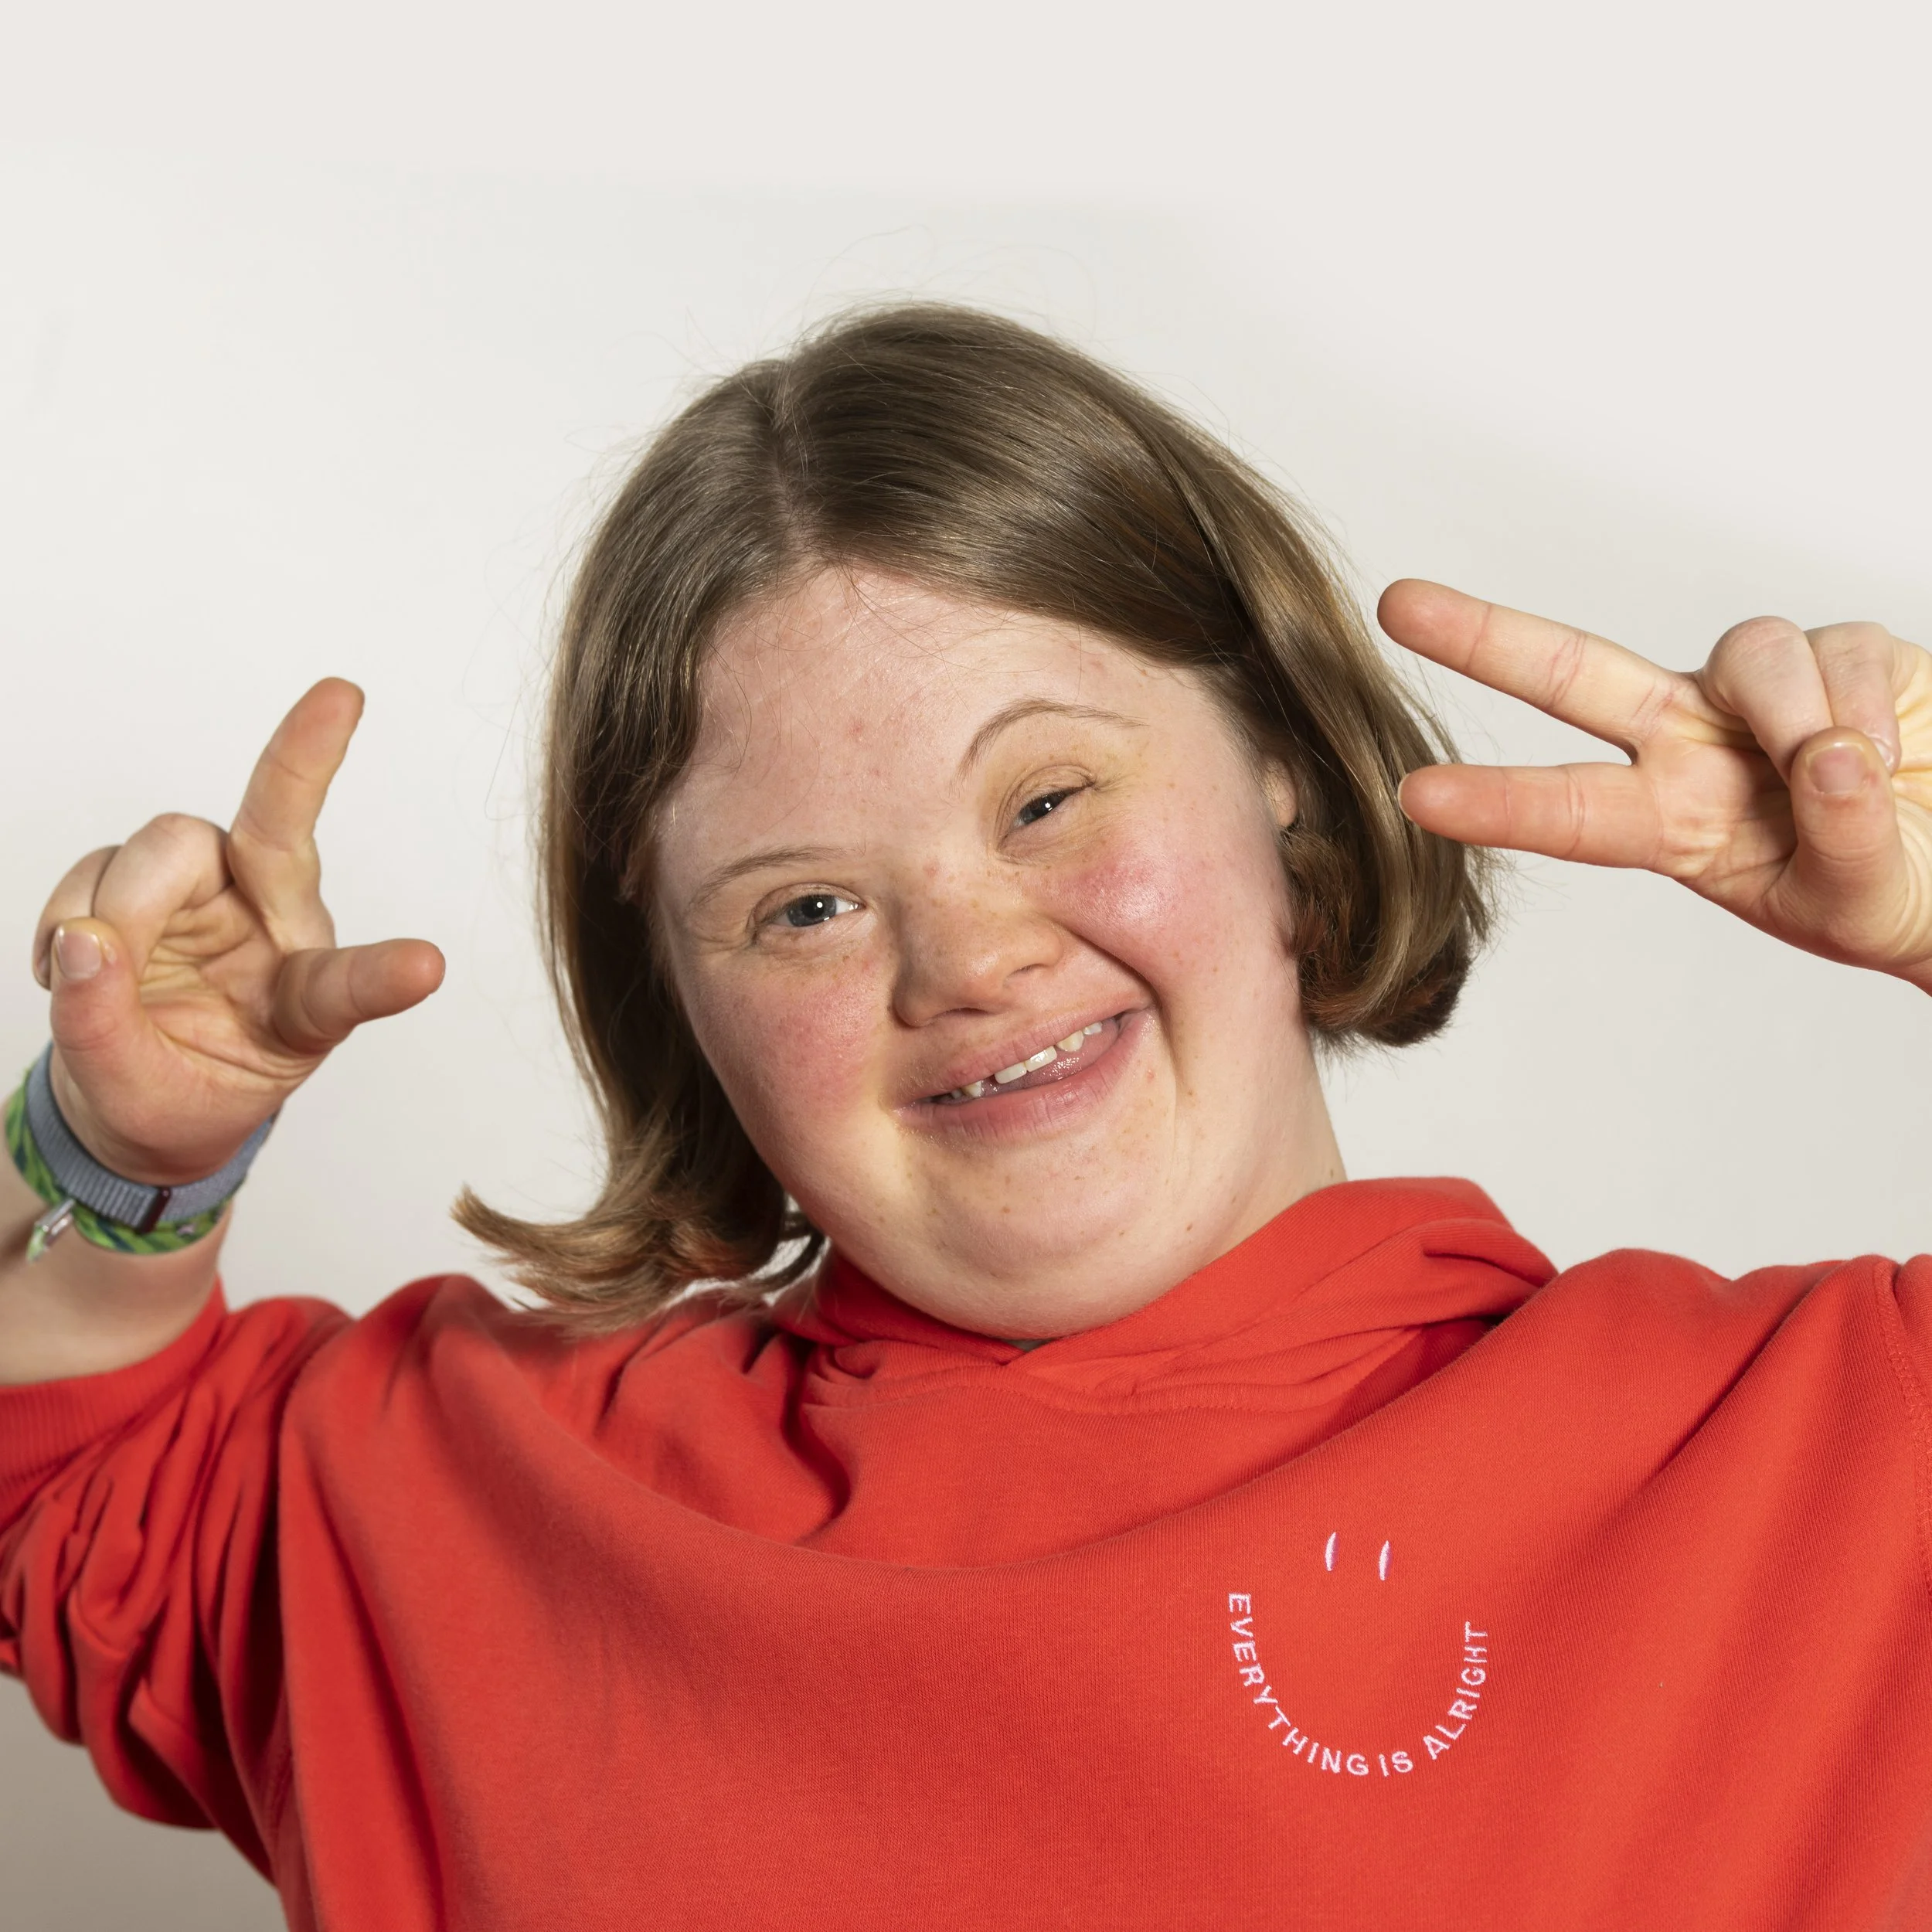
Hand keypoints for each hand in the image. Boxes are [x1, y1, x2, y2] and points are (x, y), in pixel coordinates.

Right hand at [30, 680, 444, 1184]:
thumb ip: (104, 1027)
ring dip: (114, 907)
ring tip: (93, 976)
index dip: (387, 976)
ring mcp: (215, 897)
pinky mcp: (152, 882)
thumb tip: (80, 939)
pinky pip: (102, 863)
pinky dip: (67, 911)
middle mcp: (276, 931)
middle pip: (278, 837)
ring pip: (172, 845)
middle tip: (280, 771)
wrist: (130, 1096)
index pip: (352, 987)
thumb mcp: (136, 1099)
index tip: (428, 968)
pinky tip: (59, 964)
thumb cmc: (171, 1098)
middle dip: (301, 764)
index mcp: (305, 1006)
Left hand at [1380, 582, 1931, 992]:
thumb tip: (1828, 758)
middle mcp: (1693, 745)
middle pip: (1576, 676)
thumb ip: (1840, 842)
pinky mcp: (1842, 652)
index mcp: (1671, 823)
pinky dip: (1867, 703)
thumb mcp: (1859, 901)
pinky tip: (1894, 750)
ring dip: (1795, 712)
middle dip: (1488, 638)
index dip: (1495, 801)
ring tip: (1847, 770)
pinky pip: (1837, 652)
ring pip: (1745, 652)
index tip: (1412, 795)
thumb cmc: (1896, 893)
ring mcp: (1758, 695)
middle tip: (1397, 606)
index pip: (1568, 809)